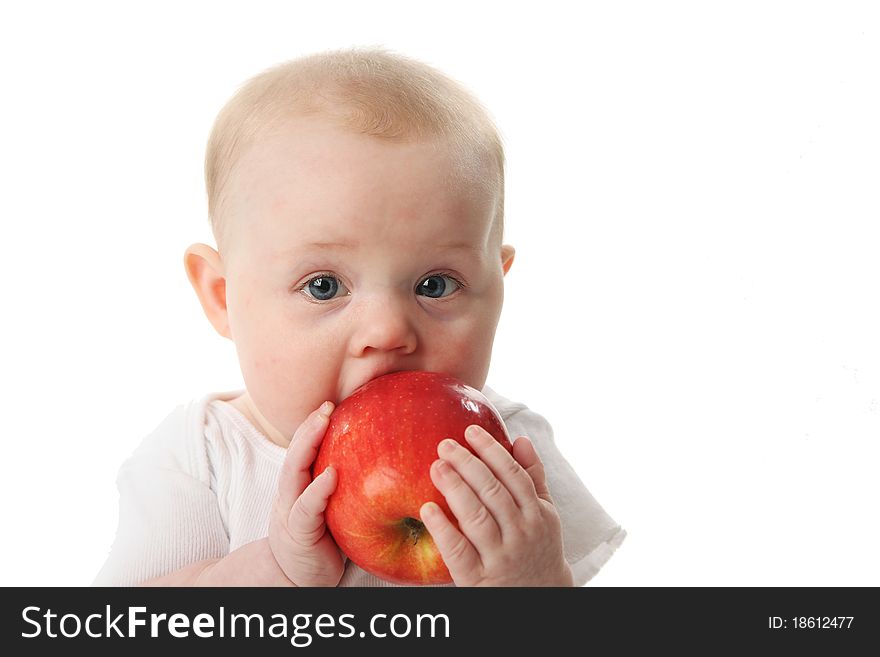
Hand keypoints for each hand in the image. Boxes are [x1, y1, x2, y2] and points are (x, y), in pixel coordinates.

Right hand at [268, 401, 344, 586]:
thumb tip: (386, 462)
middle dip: (310, 425)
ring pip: (294, 470)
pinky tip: (330, 474)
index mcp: (301, 483)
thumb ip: (347, 485)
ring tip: (323, 421)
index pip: (305, 446)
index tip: (334, 402)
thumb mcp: (334, 508)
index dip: (316, 423)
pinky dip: (317, 489)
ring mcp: (290, 509)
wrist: (296, 579)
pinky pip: (305, 507)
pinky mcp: (298, 532)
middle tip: (328, 404)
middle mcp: (292, 491)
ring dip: (308, 443)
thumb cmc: (322, 540)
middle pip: (297, 450)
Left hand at [419, 425, 572, 586]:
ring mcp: (500, 557)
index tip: (470, 431)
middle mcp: (521, 534)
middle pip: (492, 492)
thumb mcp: (545, 514)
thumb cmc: (538, 548)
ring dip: (454, 489)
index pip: (513, 475)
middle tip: (444, 445)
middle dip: (467, 464)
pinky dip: (442, 529)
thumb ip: (533, 477)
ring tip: (436, 466)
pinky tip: (427, 508)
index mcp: (538, 514)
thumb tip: (520, 439)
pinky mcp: (479, 578)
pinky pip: (458, 551)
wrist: (541, 599)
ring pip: (476, 517)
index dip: (491, 451)